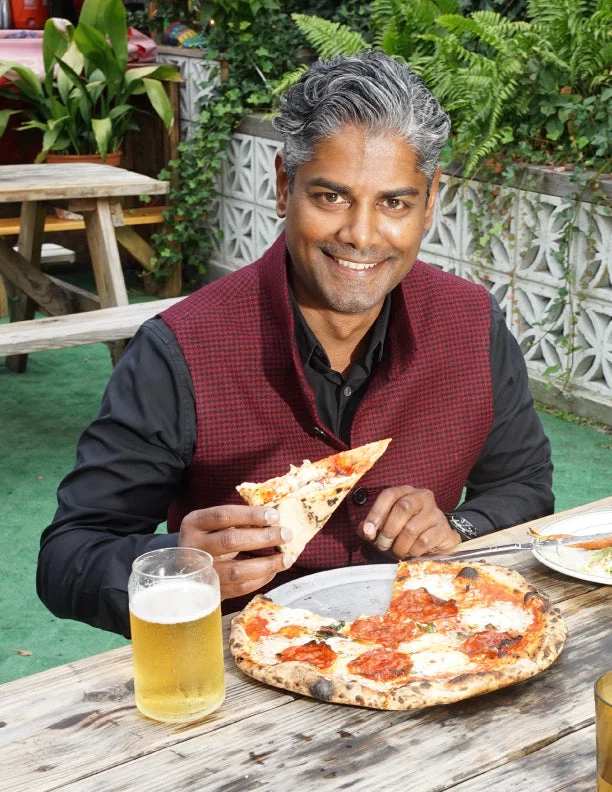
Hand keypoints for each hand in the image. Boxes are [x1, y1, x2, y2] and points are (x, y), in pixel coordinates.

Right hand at [179, 505, 293, 599]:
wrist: (186, 567)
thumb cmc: (209, 538)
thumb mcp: (216, 525)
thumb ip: (239, 521)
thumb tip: (274, 520)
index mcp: (194, 523)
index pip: (223, 515)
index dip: (250, 515)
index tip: (274, 516)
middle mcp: (193, 547)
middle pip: (231, 541)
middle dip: (263, 538)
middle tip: (287, 534)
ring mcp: (201, 572)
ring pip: (237, 570)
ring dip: (267, 564)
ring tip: (287, 558)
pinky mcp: (211, 591)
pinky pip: (240, 588)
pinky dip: (261, 579)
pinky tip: (273, 571)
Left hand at [358, 486, 460, 558]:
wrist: (436, 540)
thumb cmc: (405, 530)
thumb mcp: (386, 525)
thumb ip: (371, 526)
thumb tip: (365, 531)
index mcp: (405, 492)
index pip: (389, 495)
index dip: (376, 513)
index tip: (368, 532)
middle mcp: (422, 497)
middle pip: (402, 508)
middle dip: (388, 531)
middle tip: (383, 546)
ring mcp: (435, 512)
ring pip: (412, 528)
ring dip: (400, 545)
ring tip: (397, 552)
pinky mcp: (444, 529)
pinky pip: (424, 541)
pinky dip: (413, 551)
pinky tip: (411, 553)